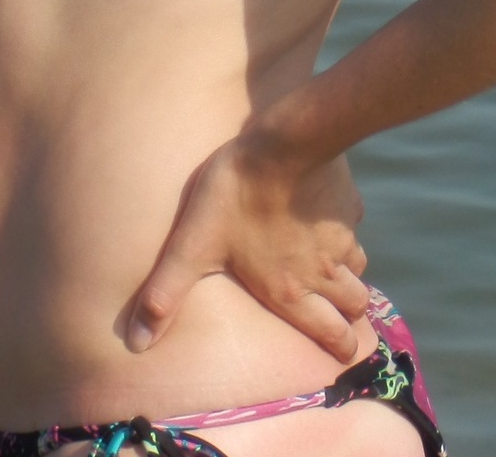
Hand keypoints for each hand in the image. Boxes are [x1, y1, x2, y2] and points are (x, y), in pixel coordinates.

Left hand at [127, 134, 368, 361]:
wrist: (283, 141)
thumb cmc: (236, 194)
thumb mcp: (193, 245)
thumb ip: (165, 295)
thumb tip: (136, 343)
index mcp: (291, 291)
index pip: (332, 336)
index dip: (341, 350)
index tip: (343, 354)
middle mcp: (322, 272)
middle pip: (355, 307)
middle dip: (350, 318)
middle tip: (345, 319)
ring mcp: (341, 237)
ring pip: (359, 267)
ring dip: (349, 273)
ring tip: (336, 270)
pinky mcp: (348, 202)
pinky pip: (353, 224)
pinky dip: (344, 229)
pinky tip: (328, 216)